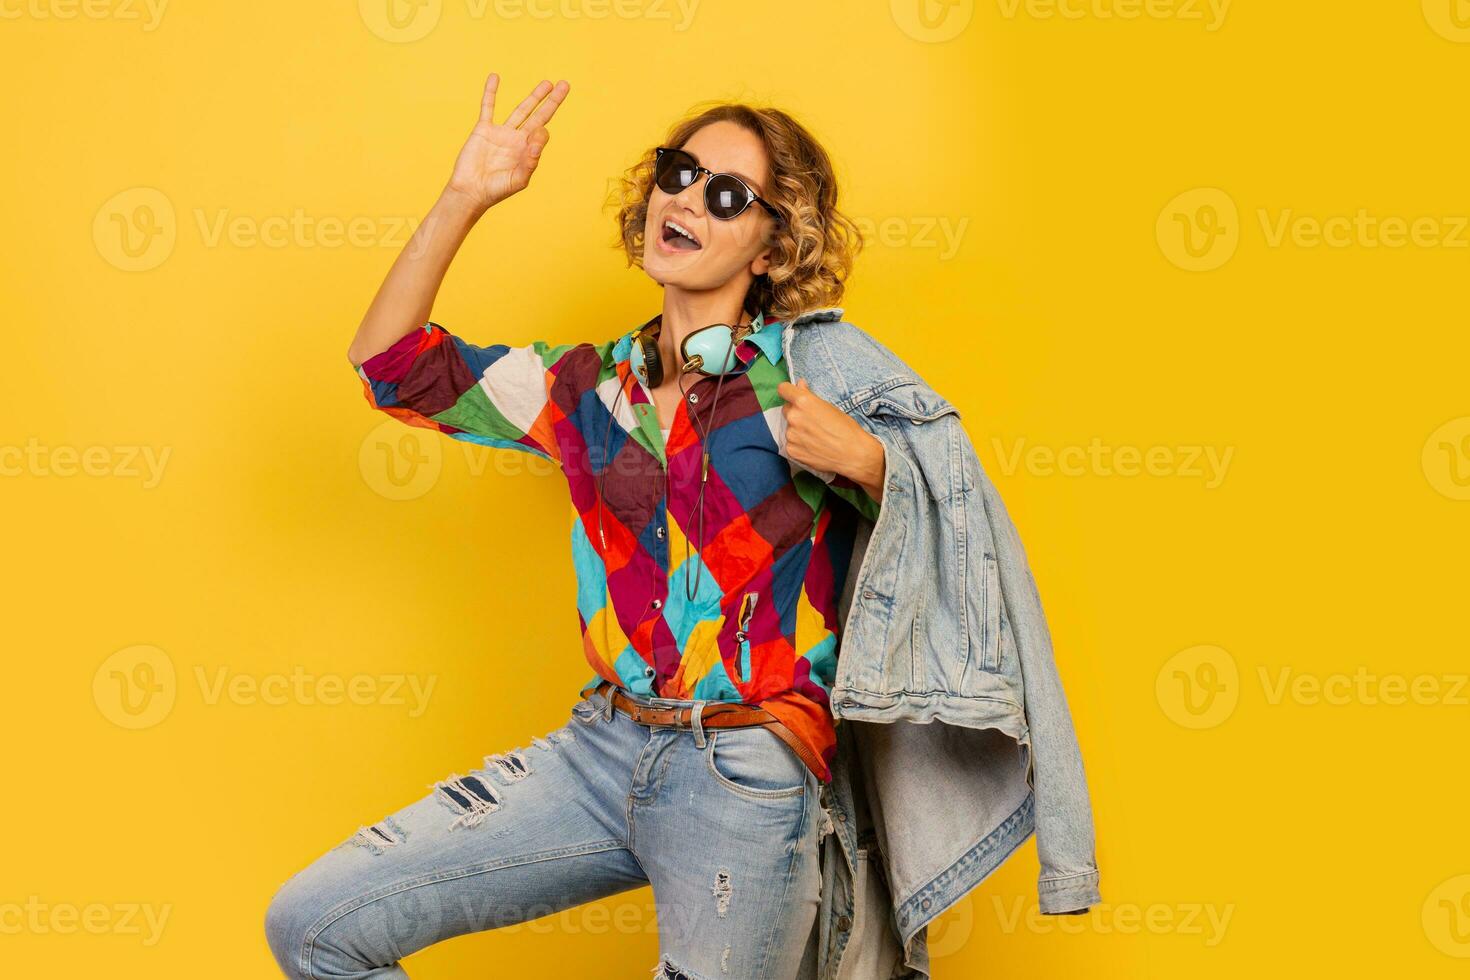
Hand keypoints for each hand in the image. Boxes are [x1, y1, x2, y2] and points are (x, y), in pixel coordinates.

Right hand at [446, 73, 569, 212]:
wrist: (470, 191)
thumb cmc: (496, 190)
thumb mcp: (518, 180)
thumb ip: (530, 162)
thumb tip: (538, 139)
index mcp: (528, 151)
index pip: (541, 133)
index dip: (540, 134)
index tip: (532, 141)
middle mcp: (518, 140)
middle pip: (538, 115)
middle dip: (551, 101)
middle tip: (564, 85)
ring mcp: (501, 133)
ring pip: (520, 110)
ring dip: (533, 96)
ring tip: (547, 83)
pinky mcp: (484, 129)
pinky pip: (488, 107)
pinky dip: (490, 92)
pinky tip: (495, 77)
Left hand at [777, 377, 885, 497]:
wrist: (853, 454)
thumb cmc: (846, 429)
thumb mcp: (830, 407)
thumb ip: (810, 396)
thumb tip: (799, 385)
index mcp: (803, 402)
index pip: (783, 389)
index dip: (788, 391)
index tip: (792, 395)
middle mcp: (794, 417)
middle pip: (786, 409)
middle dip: (796, 412)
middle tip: (812, 421)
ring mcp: (791, 435)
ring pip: (789, 427)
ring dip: (797, 430)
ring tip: (815, 436)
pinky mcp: (791, 450)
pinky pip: (790, 443)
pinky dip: (799, 444)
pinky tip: (813, 446)